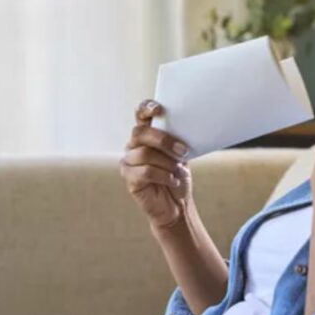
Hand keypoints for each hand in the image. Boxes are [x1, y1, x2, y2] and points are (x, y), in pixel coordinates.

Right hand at [120, 99, 192, 228]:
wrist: (177, 205)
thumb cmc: (178, 177)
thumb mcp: (181, 155)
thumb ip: (177, 139)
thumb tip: (185, 127)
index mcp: (147, 135)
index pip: (140, 114)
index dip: (146, 108)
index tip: (159, 109)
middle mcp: (134, 145)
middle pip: (140, 133)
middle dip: (164, 141)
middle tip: (183, 151)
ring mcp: (129, 161)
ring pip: (144, 154)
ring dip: (167, 163)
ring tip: (179, 171)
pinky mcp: (129, 178)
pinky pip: (145, 172)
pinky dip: (164, 176)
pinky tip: (173, 180)